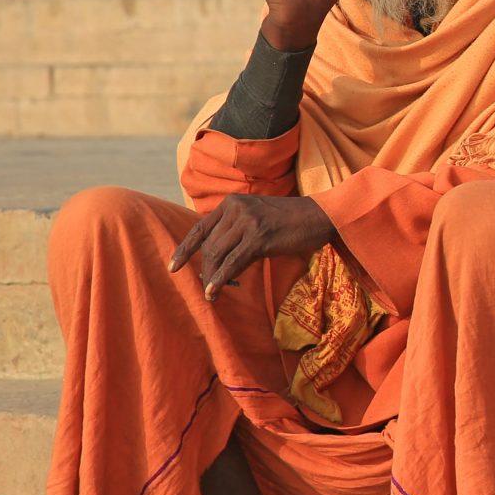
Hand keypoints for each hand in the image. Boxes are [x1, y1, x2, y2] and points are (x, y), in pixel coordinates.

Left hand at [169, 192, 338, 300]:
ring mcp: (248, 222)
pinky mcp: (259, 237)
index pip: (199, 228)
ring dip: (213, 277)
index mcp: (232, 202)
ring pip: (218, 255)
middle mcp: (236, 209)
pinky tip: (214, 292)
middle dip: (207, 269)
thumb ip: (236, 229)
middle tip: (211, 285)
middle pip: (210, 246)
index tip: (173, 266)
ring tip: (214, 292)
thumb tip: (214, 257)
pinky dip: (220, 279)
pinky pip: (233, 263)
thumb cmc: (291, 221)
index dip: (185, 249)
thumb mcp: (257, 218)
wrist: (321, 216)